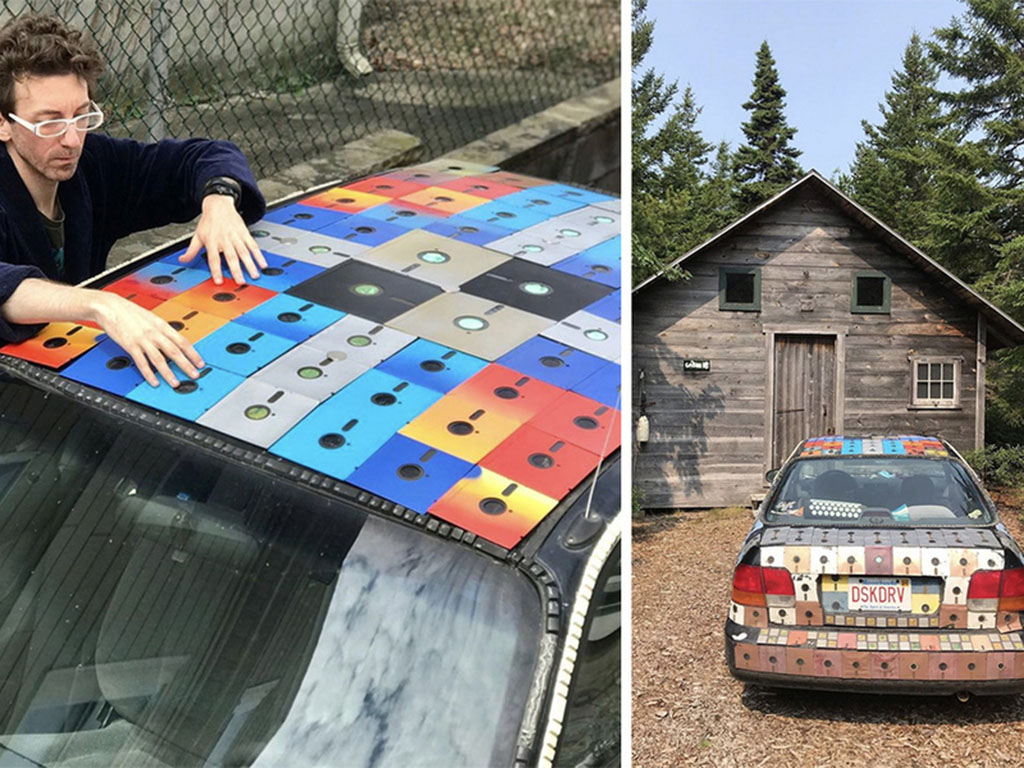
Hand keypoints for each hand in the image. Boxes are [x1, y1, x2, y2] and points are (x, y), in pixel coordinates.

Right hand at [88, 292, 204, 387]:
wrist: (109, 306)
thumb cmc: (128, 311)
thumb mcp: (150, 318)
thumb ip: (161, 330)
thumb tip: (171, 340)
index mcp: (161, 325)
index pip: (182, 341)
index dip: (193, 353)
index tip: (200, 363)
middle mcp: (154, 332)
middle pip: (174, 351)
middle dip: (186, 365)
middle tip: (195, 375)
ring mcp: (142, 339)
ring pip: (159, 359)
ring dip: (168, 373)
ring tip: (175, 383)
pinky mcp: (130, 345)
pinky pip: (141, 362)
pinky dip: (149, 373)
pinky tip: (154, 381)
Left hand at [180, 195, 266, 284]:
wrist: (218, 204)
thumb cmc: (208, 221)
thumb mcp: (197, 235)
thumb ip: (191, 250)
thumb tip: (183, 260)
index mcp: (212, 241)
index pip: (213, 258)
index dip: (216, 270)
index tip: (219, 281)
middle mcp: (224, 239)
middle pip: (231, 257)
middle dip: (236, 270)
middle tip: (240, 281)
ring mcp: (236, 236)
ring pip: (243, 252)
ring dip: (250, 264)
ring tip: (254, 275)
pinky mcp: (244, 233)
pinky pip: (252, 245)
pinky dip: (258, 255)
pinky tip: (262, 263)